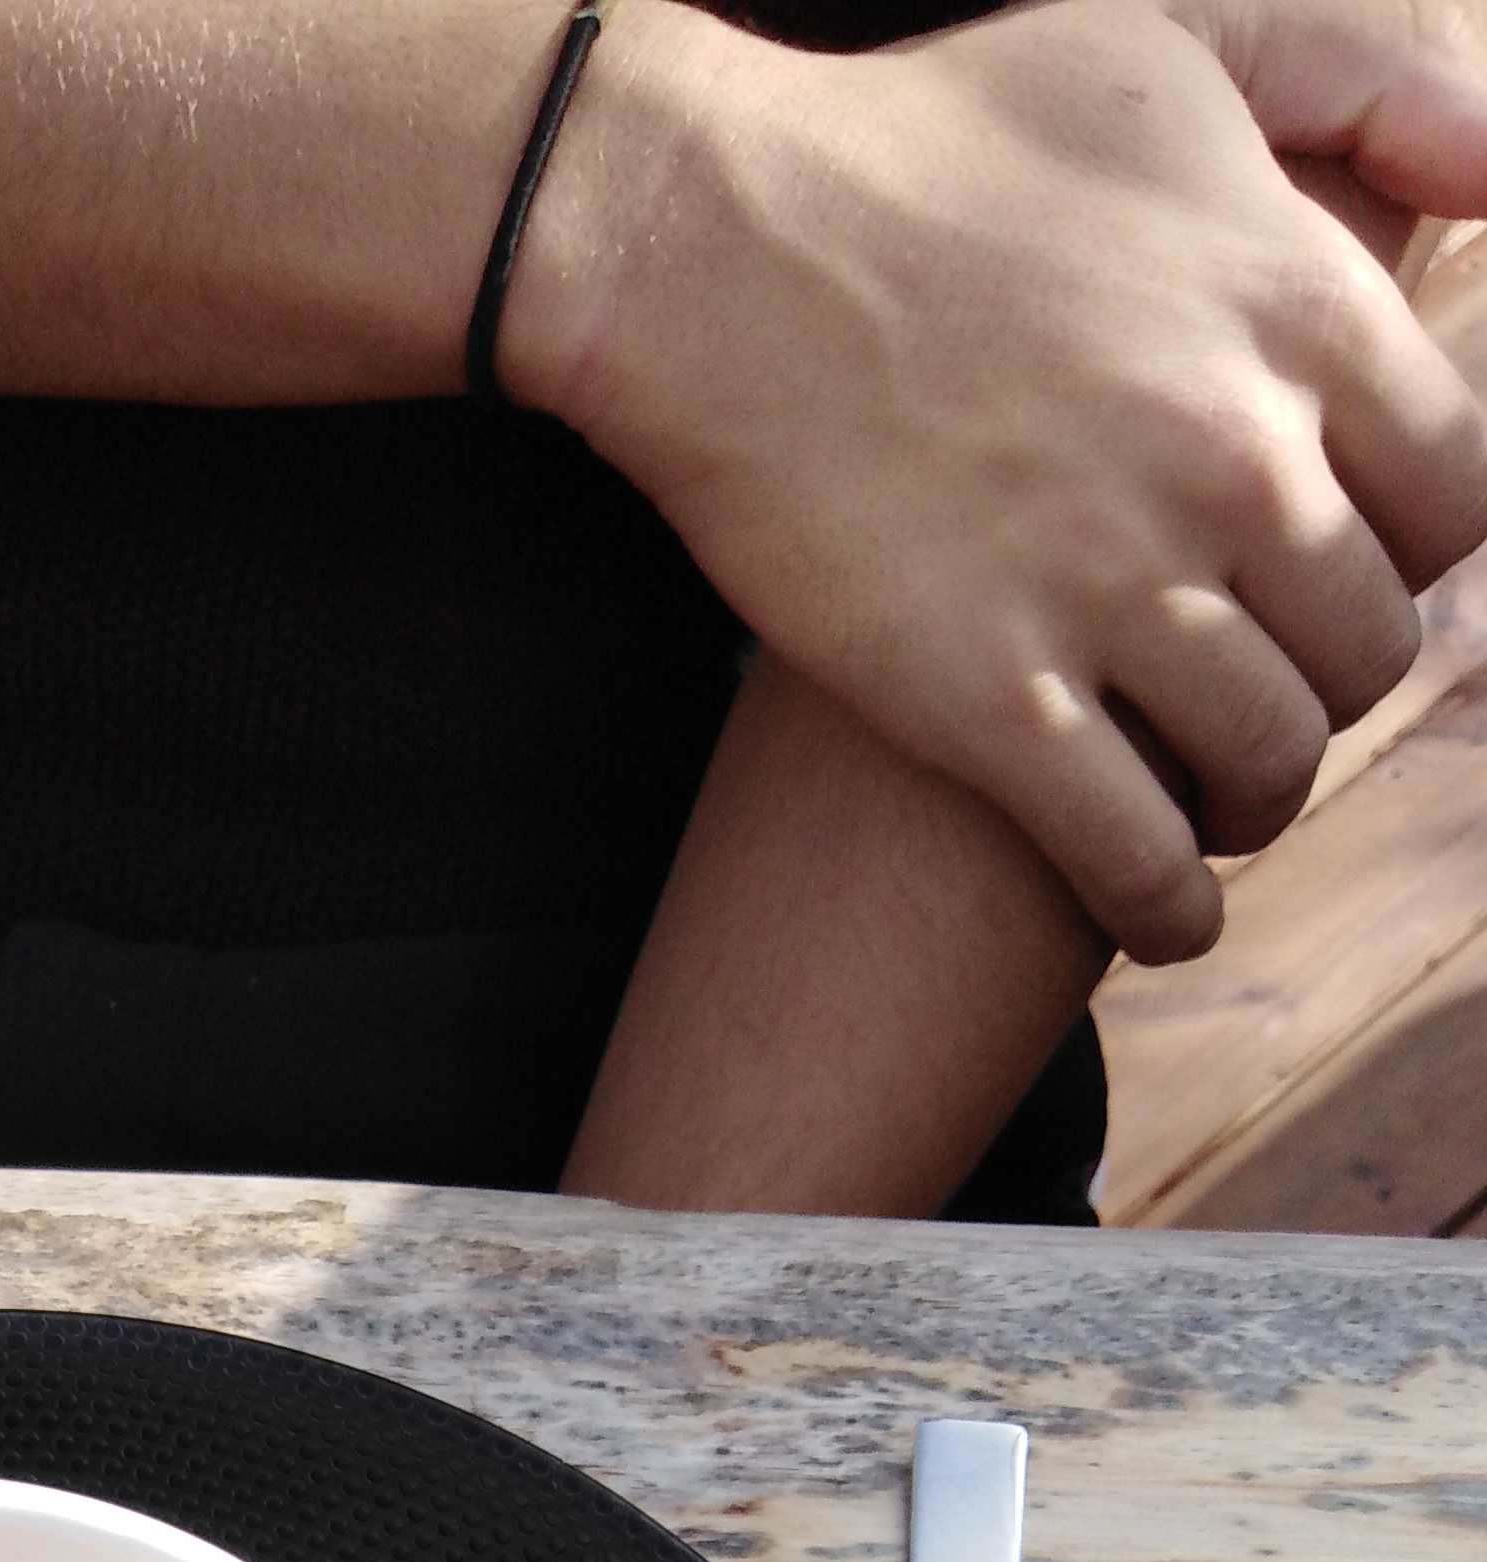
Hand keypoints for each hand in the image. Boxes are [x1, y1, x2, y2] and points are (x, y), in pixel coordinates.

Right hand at [506, 0, 1486, 959]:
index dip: (1407, 555)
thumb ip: (1366, 87)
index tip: (1341, 573)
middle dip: (1326, 684)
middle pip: (1366, 644)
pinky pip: (1134, 850)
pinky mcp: (985, 698)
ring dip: (1254, 801)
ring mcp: (1108, 587)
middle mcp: (1231, 456)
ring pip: (1266, 755)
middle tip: (1263, 690)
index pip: (1451, 498)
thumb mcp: (1177, 52)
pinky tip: (1163, 916)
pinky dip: (1167, 905)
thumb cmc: (931, 137)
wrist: (708, 248)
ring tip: (1218, 804)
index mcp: (1298, 310)